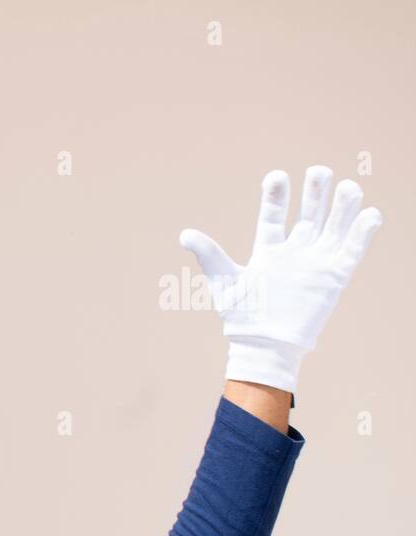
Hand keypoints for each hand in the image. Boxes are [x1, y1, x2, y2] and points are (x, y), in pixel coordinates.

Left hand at [179, 166, 381, 392]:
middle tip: (319, 171)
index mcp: (267, 250)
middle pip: (308, 214)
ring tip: (347, 187)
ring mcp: (315, 262)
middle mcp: (294, 252)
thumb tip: (184, 234)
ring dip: (342, 206)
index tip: (278, 176)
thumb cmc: (241, 317)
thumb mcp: (224, 281)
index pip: (273, 215)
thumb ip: (209, 255)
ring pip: (334, 226)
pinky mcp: (334, 276)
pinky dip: (362, 232)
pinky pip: (352, 250)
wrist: (265, 345)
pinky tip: (369, 213)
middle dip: (315, 192)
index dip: (276, 195)